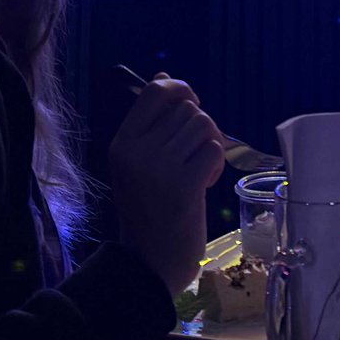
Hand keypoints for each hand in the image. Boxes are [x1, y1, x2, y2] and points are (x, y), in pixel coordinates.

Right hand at [108, 76, 226, 296]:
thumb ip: (151, 123)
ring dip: (210, 145)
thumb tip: (162, 76)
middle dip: (201, 126)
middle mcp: (137, 151)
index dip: (180, 89)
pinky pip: (214, 149)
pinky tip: (205, 184)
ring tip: (199, 170)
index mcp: (123, 143)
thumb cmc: (149, 210)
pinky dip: (216, 164)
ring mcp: (160, 168)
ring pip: (204, 125)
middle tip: (195, 155)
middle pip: (187, 108)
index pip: (154, 91)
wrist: (150, 263)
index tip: (191, 105)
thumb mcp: (138, 163)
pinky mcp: (184, 185)